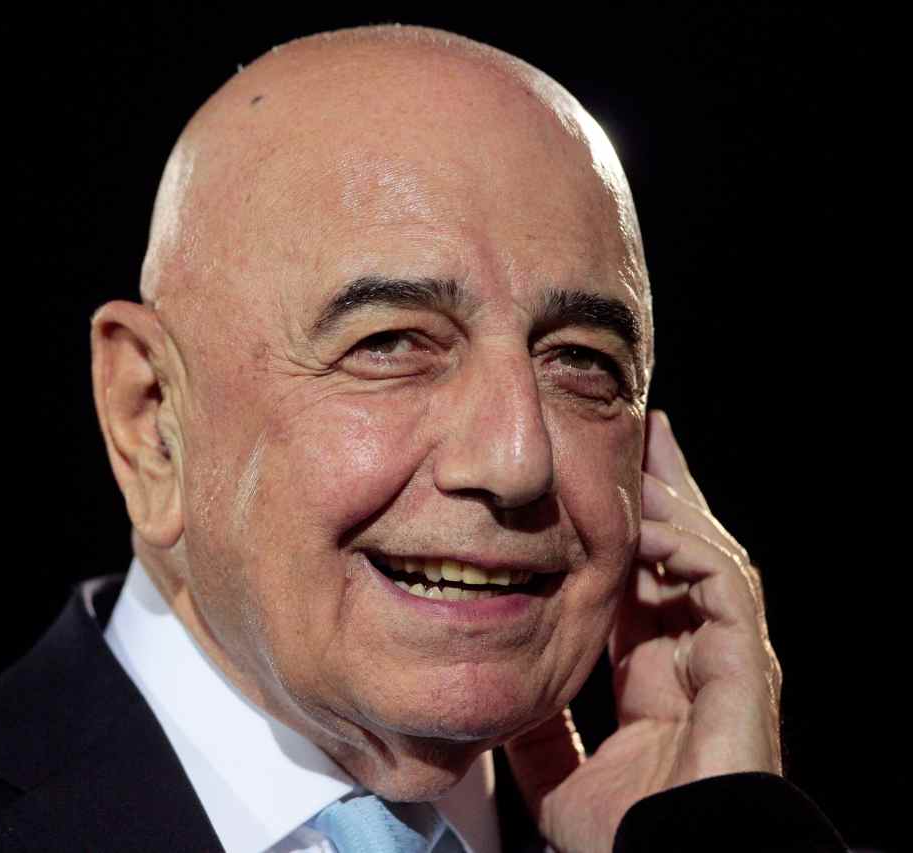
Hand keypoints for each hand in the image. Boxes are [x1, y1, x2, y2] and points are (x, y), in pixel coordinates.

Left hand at [504, 410, 782, 852]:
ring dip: (676, 502)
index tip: (600, 488)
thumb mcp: (559, 770)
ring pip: (708, 556)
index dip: (627, 537)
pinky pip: (722, 585)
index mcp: (658, 680)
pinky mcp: (745, 664)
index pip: (645, 586)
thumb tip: (499, 696)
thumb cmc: (624, 838)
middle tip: (642, 431)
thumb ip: (537, 730)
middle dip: (666, 491)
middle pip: (686, 553)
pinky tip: (647, 522)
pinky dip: (686, 548)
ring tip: (647, 447)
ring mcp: (727, 659)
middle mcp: (698, 659)